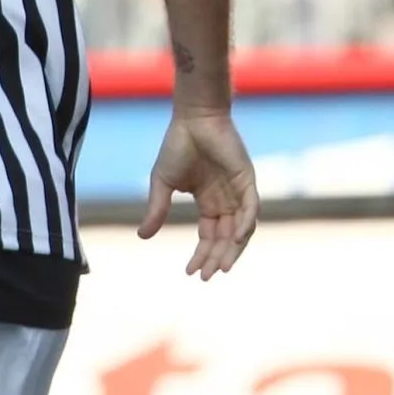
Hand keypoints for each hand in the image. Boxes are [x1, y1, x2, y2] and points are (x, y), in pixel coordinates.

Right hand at [139, 108, 260, 278]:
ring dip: (233, 248)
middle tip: (206, 276)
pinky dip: (246, 223)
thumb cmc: (178, 145)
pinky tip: (236, 239)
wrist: (192, 118)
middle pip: (226, 237)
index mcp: (208, 201)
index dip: (201, 254)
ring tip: (221, 267)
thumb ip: (157, 209)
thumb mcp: (163, 183)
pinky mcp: (246, 178)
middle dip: (217, 258)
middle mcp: (226, 199)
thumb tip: (142, 237)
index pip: (209, 235)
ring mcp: (238, 189)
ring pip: (241, 227)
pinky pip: (251, 206)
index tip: (190, 272)